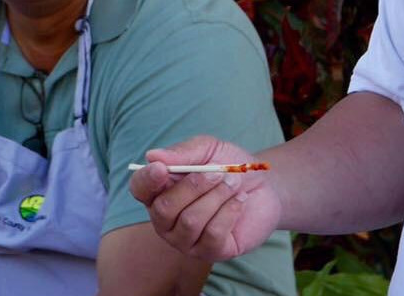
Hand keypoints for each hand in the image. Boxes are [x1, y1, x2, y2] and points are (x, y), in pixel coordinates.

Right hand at [129, 135, 281, 261]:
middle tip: (219, 172)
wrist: (264, 185)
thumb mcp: (208, 150)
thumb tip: (152, 156)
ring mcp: (186, 239)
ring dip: (216, 196)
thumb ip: (183, 153)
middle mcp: (167, 220)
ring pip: (190, 222)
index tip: (162, 168)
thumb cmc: (229, 166)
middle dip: (194, 186)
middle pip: (164, 209)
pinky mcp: (210, 252)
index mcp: (160, 191)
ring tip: (233, 183)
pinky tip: (240, 200)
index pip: (139, 189)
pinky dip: (229, 211)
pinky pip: (212, 234)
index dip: (146, 180)